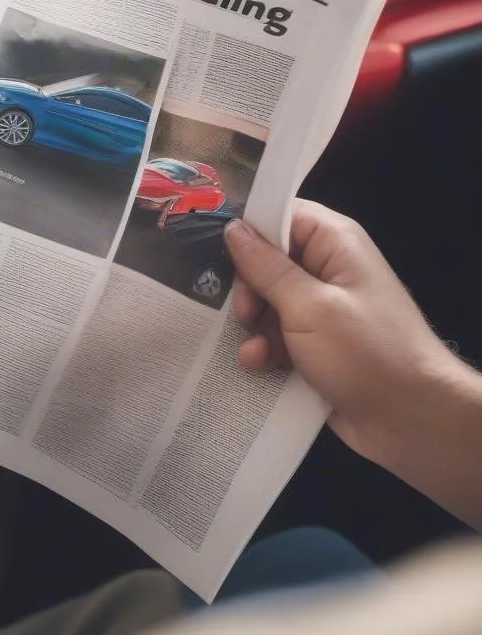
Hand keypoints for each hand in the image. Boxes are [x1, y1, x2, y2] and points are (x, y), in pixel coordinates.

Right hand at [224, 201, 463, 463]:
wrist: (410, 420)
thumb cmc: (365, 353)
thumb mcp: (308, 307)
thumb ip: (266, 267)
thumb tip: (234, 228)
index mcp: (335, 244)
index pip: (283, 214)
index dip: (251, 231)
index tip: (225, 256)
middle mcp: (327, 269)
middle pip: (267, 260)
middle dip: (248, 288)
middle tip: (245, 313)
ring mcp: (321, 309)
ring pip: (266, 301)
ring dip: (253, 326)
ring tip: (254, 349)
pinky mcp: (314, 343)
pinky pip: (275, 335)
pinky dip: (264, 348)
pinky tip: (258, 365)